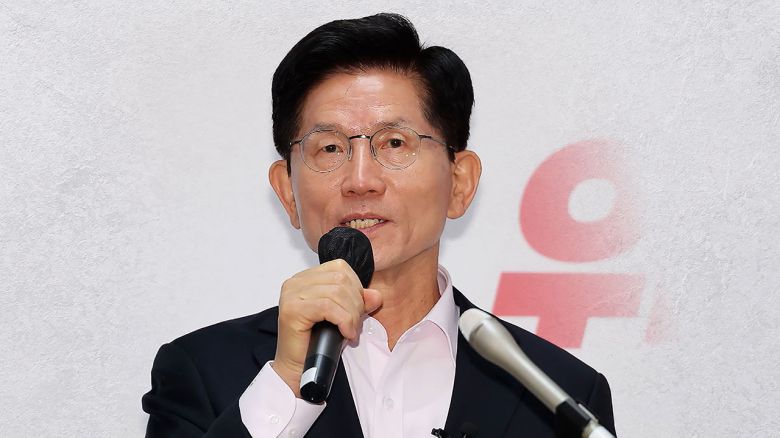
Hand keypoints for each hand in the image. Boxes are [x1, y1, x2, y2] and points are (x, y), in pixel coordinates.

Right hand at [272, 259, 381, 396]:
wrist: (297, 369)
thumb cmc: (316, 344)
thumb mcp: (343, 317)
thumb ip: (358, 302)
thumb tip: (375, 295)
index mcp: (305, 278)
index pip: (340, 268)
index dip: (356, 288)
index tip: (357, 310)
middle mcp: (295, 282)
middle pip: (340, 279)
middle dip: (355, 303)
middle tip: (355, 325)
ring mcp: (291, 295)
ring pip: (336, 292)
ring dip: (351, 314)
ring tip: (350, 331)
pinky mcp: (292, 309)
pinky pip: (328, 307)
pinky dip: (343, 321)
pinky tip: (345, 334)